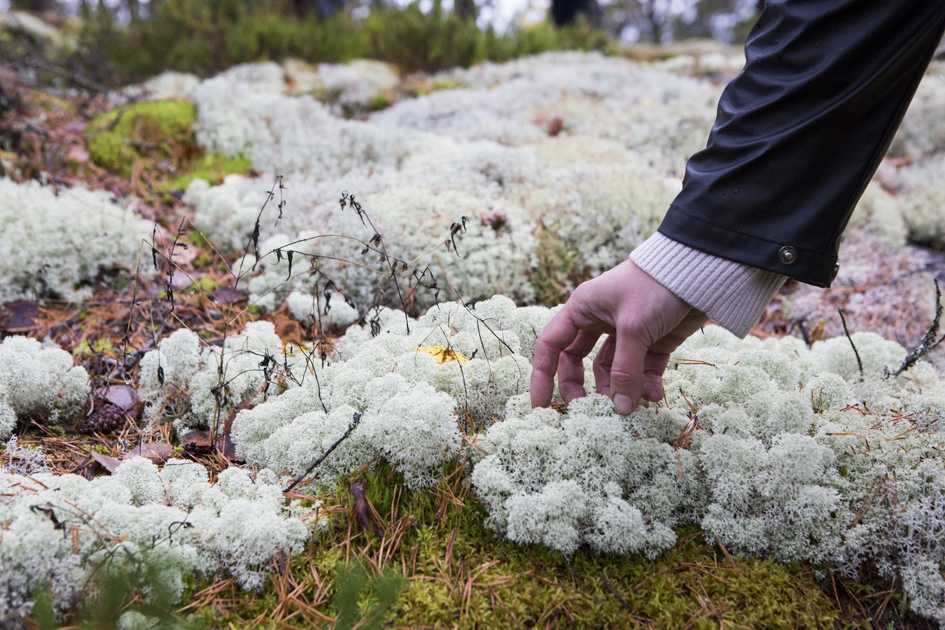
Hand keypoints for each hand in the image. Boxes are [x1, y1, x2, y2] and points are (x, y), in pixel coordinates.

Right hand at [530, 260, 707, 413]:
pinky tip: (656, 395)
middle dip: (584, 388)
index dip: (543, 376)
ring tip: (632, 406)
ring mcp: (626, 333)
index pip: (552, 345)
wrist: (701, 272)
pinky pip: (642, 371)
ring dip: (621, 390)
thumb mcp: (633, 329)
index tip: (541, 405)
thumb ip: (624, 371)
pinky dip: (647, 385)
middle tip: (590, 411)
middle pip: (579, 362)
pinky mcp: (653, 342)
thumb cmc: (655, 287)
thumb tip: (620, 410)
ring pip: (613, 371)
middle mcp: (599, 321)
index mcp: (583, 309)